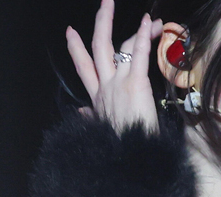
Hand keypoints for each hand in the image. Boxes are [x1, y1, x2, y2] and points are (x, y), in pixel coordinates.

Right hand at [66, 0, 162, 133]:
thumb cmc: (122, 146)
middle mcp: (106, 87)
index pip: (84, 69)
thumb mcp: (101, 130)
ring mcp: (119, 83)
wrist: (131, 158)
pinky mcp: (136, 84)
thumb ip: (91, 117)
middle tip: (105, 3)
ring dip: (135, 29)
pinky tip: (149, 23)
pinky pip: (139, 54)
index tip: (71, 33)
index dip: (76, 50)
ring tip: (149, 18)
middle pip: (98, 48)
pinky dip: (143, 36)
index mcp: (98, 98)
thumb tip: (81, 112)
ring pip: (121, 46)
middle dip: (101, 23)